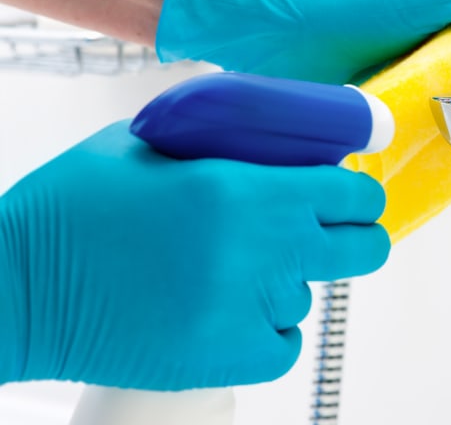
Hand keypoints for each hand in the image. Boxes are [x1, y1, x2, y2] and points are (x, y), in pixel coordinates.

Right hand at [0, 121, 388, 389]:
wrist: (17, 288)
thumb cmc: (77, 207)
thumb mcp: (152, 143)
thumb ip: (227, 141)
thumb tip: (286, 144)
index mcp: (244, 190)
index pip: (353, 194)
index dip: (357, 195)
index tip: (347, 197)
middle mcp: (259, 252)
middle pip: (364, 250)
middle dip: (354, 238)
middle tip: (320, 236)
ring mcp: (248, 311)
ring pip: (310, 295)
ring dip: (284, 283)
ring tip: (223, 273)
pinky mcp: (229, 360)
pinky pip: (285, 343)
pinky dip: (265, 330)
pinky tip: (224, 311)